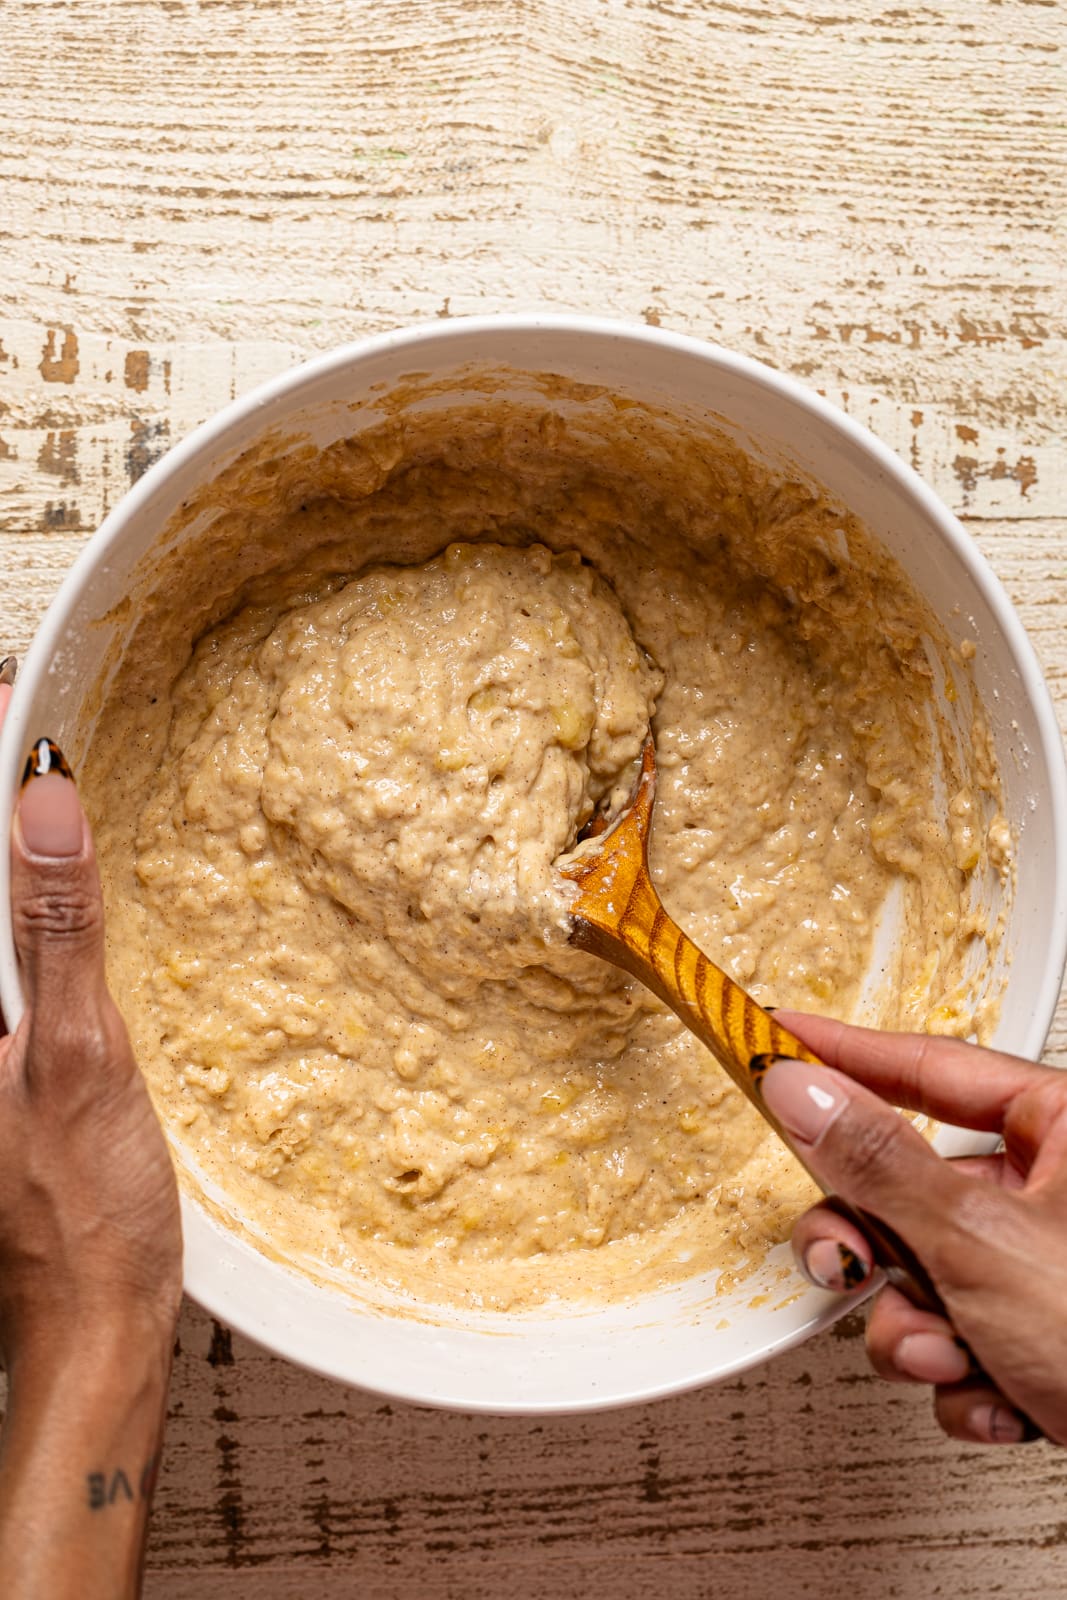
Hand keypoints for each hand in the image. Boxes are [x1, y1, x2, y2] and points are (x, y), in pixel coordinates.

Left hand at [0, 670, 181, 1596]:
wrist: (96, 1322)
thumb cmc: (86, 1216)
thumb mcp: (82, 1058)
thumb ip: (56, 928)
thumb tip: (44, 801)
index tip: (11, 694)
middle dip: (3, 802)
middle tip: (33, 715)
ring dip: (21, 850)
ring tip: (53, 777)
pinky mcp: (4, 1058)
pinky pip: (13, 956)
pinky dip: (40, 904)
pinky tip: (73, 882)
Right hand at [764, 1008, 1066, 1446]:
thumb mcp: (983, 1244)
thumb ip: (878, 1161)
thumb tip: (801, 1087)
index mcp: (1066, 1126)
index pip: (929, 1065)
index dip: (842, 1053)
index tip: (774, 1037)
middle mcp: (1061, 1185)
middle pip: (912, 1184)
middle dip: (879, 1250)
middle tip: (848, 1265)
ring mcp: (1053, 1262)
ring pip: (929, 1269)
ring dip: (923, 1330)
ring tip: (957, 1359)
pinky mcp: (1048, 1331)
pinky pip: (965, 1330)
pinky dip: (968, 1373)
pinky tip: (1002, 1398)